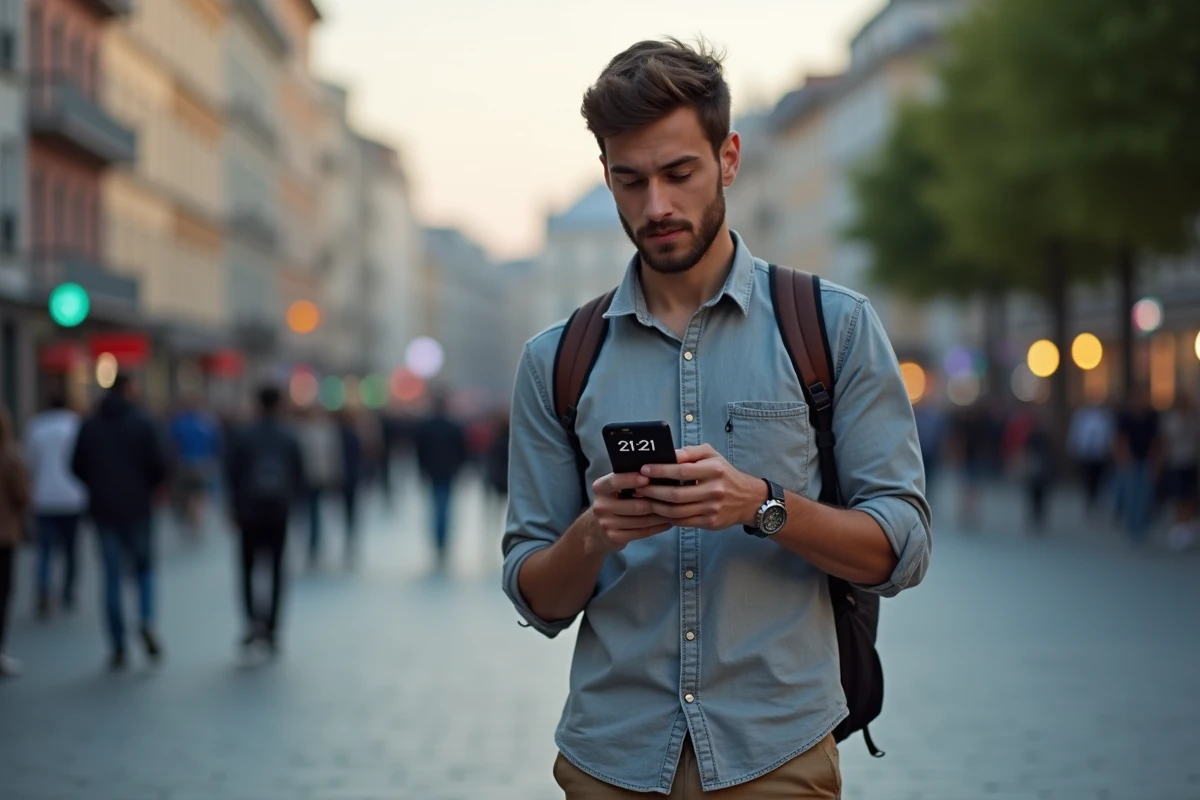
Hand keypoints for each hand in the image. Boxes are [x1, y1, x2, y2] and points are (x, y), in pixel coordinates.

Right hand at [585, 471, 675, 553]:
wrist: (595, 529)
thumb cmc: (613, 501)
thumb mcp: (613, 487)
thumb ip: (628, 477)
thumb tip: (657, 467)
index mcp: (600, 488)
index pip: (616, 481)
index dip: (632, 479)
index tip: (648, 478)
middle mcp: (601, 506)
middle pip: (636, 505)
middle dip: (657, 501)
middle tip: (674, 496)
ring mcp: (607, 524)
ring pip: (642, 520)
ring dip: (661, 515)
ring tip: (675, 509)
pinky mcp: (615, 538)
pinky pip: (642, 532)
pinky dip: (657, 527)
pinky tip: (668, 522)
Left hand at [637, 444, 768, 530]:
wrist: (748, 499)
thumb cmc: (725, 473)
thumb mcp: (712, 455)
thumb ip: (690, 452)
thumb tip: (669, 454)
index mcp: (714, 470)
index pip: (682, 470)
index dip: (660, 471)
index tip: (644, 469)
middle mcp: (714, 490)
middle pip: (676, 494)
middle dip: (652, 491)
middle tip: (637, 487)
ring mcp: (712, 509)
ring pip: (676, 511)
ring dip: (655, 507)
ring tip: (642, 500)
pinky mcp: (710, 522)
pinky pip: (682, 522)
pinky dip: (666, 517)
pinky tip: (656, 511)